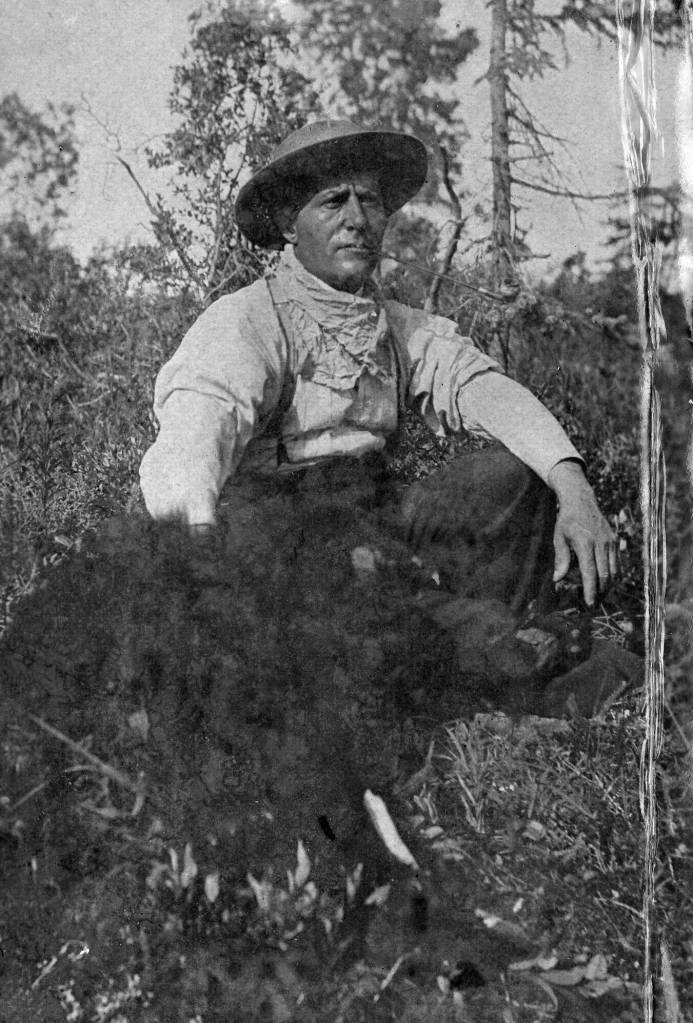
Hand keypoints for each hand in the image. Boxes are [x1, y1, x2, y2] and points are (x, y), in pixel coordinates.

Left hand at [548, 459, 617, 606]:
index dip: (591, 590)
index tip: (589, 603)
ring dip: (608, 587)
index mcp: (585, 542)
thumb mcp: (558, 537)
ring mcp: (610, 542)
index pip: (590, 572)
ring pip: (614, 571)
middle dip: (600, 593)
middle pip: (605, 575)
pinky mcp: (615, 541)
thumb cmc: (566, 520)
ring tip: (599, 596)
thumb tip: (557, 580)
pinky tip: (605, 583)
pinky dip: (613, 576)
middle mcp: (601, 543)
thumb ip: (560, 559)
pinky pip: (617, 564)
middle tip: (593, 604)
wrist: (581, 500)